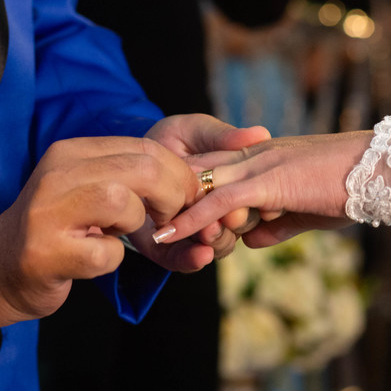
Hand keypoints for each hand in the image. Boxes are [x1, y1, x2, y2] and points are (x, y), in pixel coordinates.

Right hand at [0, 136, 200, 327]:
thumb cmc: (57, 229)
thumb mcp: (86, 189)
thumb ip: (126, 176)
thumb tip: (189, 180)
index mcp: (70, 152)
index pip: (144, 146)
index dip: (178, 173)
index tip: (186, 197)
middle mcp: (57, 174)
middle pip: (142, 168)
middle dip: (172, 196)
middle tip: (169, 220)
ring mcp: (49, 213)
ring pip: (124, 203)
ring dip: (137, 226)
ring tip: (119, 236)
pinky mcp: (49, 253)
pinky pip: (108, 252)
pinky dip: (112, 260)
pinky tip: (92, 259)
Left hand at [138, 114, 270, 266]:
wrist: (130, 152)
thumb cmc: (170, 137)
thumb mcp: (197, 129)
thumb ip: (223, 136)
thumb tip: (260, 134)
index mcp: (231, 186)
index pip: (250, 200)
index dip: (252, 203)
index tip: (252, 201)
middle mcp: (217, 212)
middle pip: (237, 226)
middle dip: (234, 224)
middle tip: (229, 218)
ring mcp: (194, 231)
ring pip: (217, 246)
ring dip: (217, 241)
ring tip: (209, 231)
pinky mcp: (167, 247)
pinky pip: (182, 261)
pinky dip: (193, 259)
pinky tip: (200, 254)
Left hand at [154, 130, 372, 248]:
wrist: (381, 171)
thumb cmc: (353, 189)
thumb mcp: (307, 211)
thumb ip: (278, 224)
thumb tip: (252, 241)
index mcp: (262, 159)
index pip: (212, 170)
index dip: (184, 192)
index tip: (159, 214)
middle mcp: (253, 157)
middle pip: (195, 173)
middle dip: (165, 198)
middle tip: (137, 222)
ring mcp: (257, 167)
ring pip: (200, 187)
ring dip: (170, 212)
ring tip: (142, 234)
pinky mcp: (266, 183)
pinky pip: (218, 203)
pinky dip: (191, 220)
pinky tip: (169, 236)